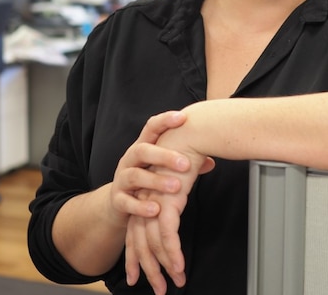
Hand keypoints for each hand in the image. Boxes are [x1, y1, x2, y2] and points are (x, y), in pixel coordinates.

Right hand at [107, 111, 193, 230]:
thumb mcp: (162, 168)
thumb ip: (184, 163)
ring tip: (177, 187)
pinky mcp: (117, 200)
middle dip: (164, 156)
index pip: (151, 128)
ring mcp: (121, 179)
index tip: (183, 117)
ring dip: (156, 181)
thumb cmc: (148, 179)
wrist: (118, 203)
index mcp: (142, 147)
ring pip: (135, 175)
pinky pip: (126, 202)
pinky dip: (141, 206)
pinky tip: (156, 210)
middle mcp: (129, 159)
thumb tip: (210, 161)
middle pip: (142, 150)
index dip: (165, 121)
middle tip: (186, 164)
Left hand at [125, 130, 213, 293]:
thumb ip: (184, 182)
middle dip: (149, 269)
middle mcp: (146, 202)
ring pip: (154, 245)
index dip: (136, 257)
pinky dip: (173, 254)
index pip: (136, 233)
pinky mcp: (167, 202)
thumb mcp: (183, 172)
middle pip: (141, 244)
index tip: (138, 277)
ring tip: (175, 283)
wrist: (190, 131)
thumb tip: (199, 178)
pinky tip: (179, 268)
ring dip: (164, 268)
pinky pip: (168, 235)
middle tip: (158, 290)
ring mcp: (155, 203)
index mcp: (146, 196)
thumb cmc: (189, 148)